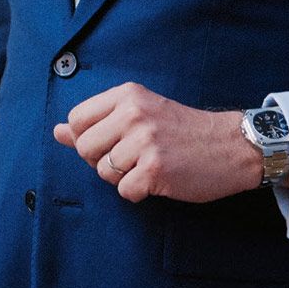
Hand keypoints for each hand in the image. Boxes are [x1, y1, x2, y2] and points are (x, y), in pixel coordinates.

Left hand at [53, 83, 260, 203]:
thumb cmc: (182, 130)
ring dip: (123, 177)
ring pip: (104, 172)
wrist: (231, 145)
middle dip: (102, 161)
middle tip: (132, 157)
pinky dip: (138, 192)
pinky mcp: (156, 169)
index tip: (113, 141)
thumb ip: (96, 123)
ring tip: (149, 166)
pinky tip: (158, 179)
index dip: (88, 138)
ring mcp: (144, 141)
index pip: (76, 119)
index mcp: (126, 95)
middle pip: (85, 148)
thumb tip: (57, 132)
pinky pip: (124, 191)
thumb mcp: (139, 114)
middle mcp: (133, 113)